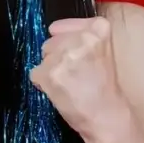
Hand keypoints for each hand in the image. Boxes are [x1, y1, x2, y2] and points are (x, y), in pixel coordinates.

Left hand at [29, 16, 127, 141]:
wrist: (107, 117)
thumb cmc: (105, 88)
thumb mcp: (103, 52)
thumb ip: (81, 35)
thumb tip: (52, 29)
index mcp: (98, 29)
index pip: (65, 26)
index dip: (65, 43)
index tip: (75, 57)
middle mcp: (80, 38)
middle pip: (51, 42)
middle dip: (58, 58)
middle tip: (76, 75)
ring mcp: (64, 56)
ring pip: (44, 58)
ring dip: (51, 71)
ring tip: (70, 84)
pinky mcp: (50, 73)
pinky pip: (36, 73)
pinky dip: (43, 84)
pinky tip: (61, 91)